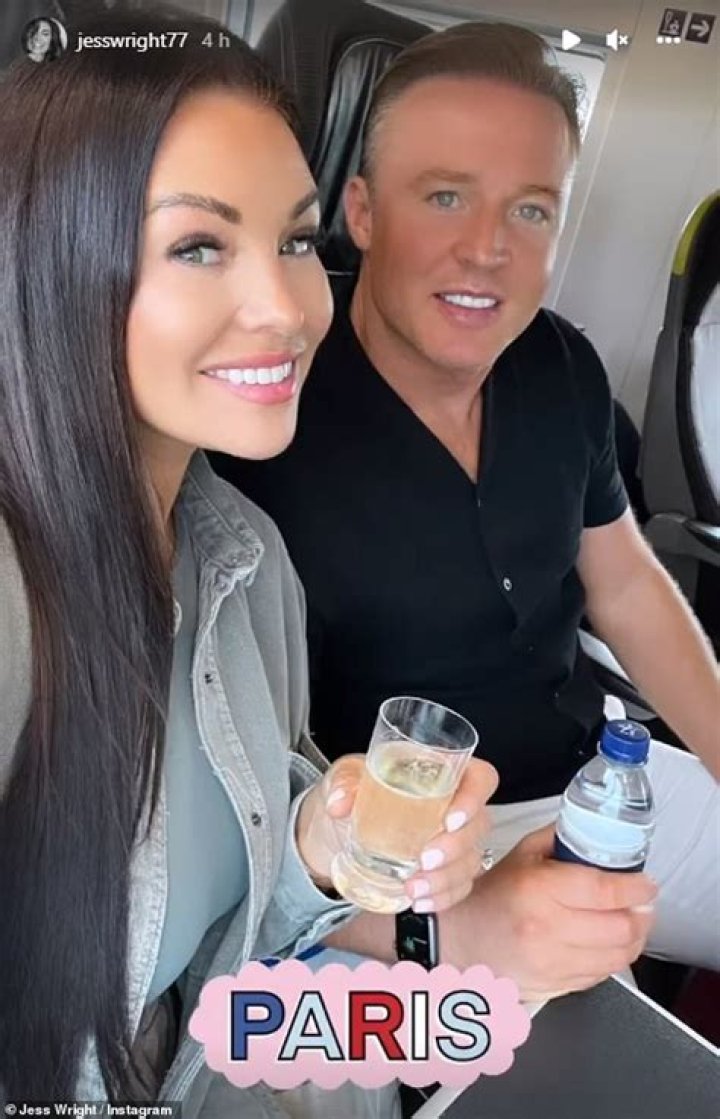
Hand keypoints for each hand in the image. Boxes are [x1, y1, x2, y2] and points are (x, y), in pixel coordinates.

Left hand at [296, 754, 497, 912]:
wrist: (339, 831)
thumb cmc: (354, 793)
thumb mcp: (345, 778)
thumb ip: (343, 784)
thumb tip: (340, 802)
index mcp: (441, 772)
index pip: (480, 778)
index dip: (474, 797)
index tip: (451, 819)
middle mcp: (455, 805)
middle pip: (479, 824)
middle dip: (455, 847)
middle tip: (424, 858)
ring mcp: (455, 840)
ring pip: (471, 860)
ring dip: (445, 878)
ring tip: (412, 888)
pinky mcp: (446, 870)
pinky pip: (458, 886)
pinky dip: (441, 897)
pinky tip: (419, 902)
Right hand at [440, 824, 657, 1000]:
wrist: (460, 939)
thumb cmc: (491, 894)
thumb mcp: (522, 853)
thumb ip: (563, 838)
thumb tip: (599, 830)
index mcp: (537, 890)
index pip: (604, 891)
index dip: (635, 887)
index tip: (645, 883)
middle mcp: (546, 929)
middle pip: (620, 927)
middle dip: (640, 913)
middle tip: (640, 901)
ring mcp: (552, 963)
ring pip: (618, 956)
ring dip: (633, 937)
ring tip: (630, 920)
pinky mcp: (556, 986)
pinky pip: (603, 975)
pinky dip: (614, 957)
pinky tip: (607, 941)